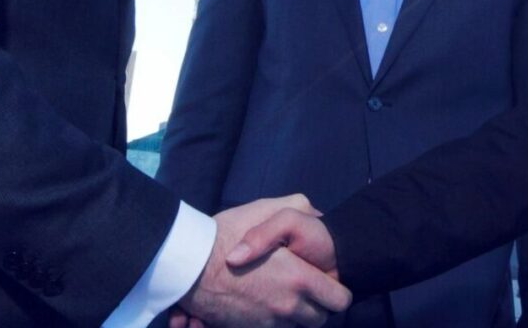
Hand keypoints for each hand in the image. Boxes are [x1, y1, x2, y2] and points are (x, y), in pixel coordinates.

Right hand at [178, 195, 347, 327]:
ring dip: (296, 316)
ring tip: (284, 295)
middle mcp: (288, 306)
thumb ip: (299, 210)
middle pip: (320, 319)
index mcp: (299, 279)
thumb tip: (318, 217)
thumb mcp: (266, 210)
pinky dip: (273, 322)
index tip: (328, 281)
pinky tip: (264, 303)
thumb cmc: (225, 235)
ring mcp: (268, 322)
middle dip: (318, 306)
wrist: (187, 265)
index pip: (340, 300)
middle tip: (308, 289)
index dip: (337, 290)